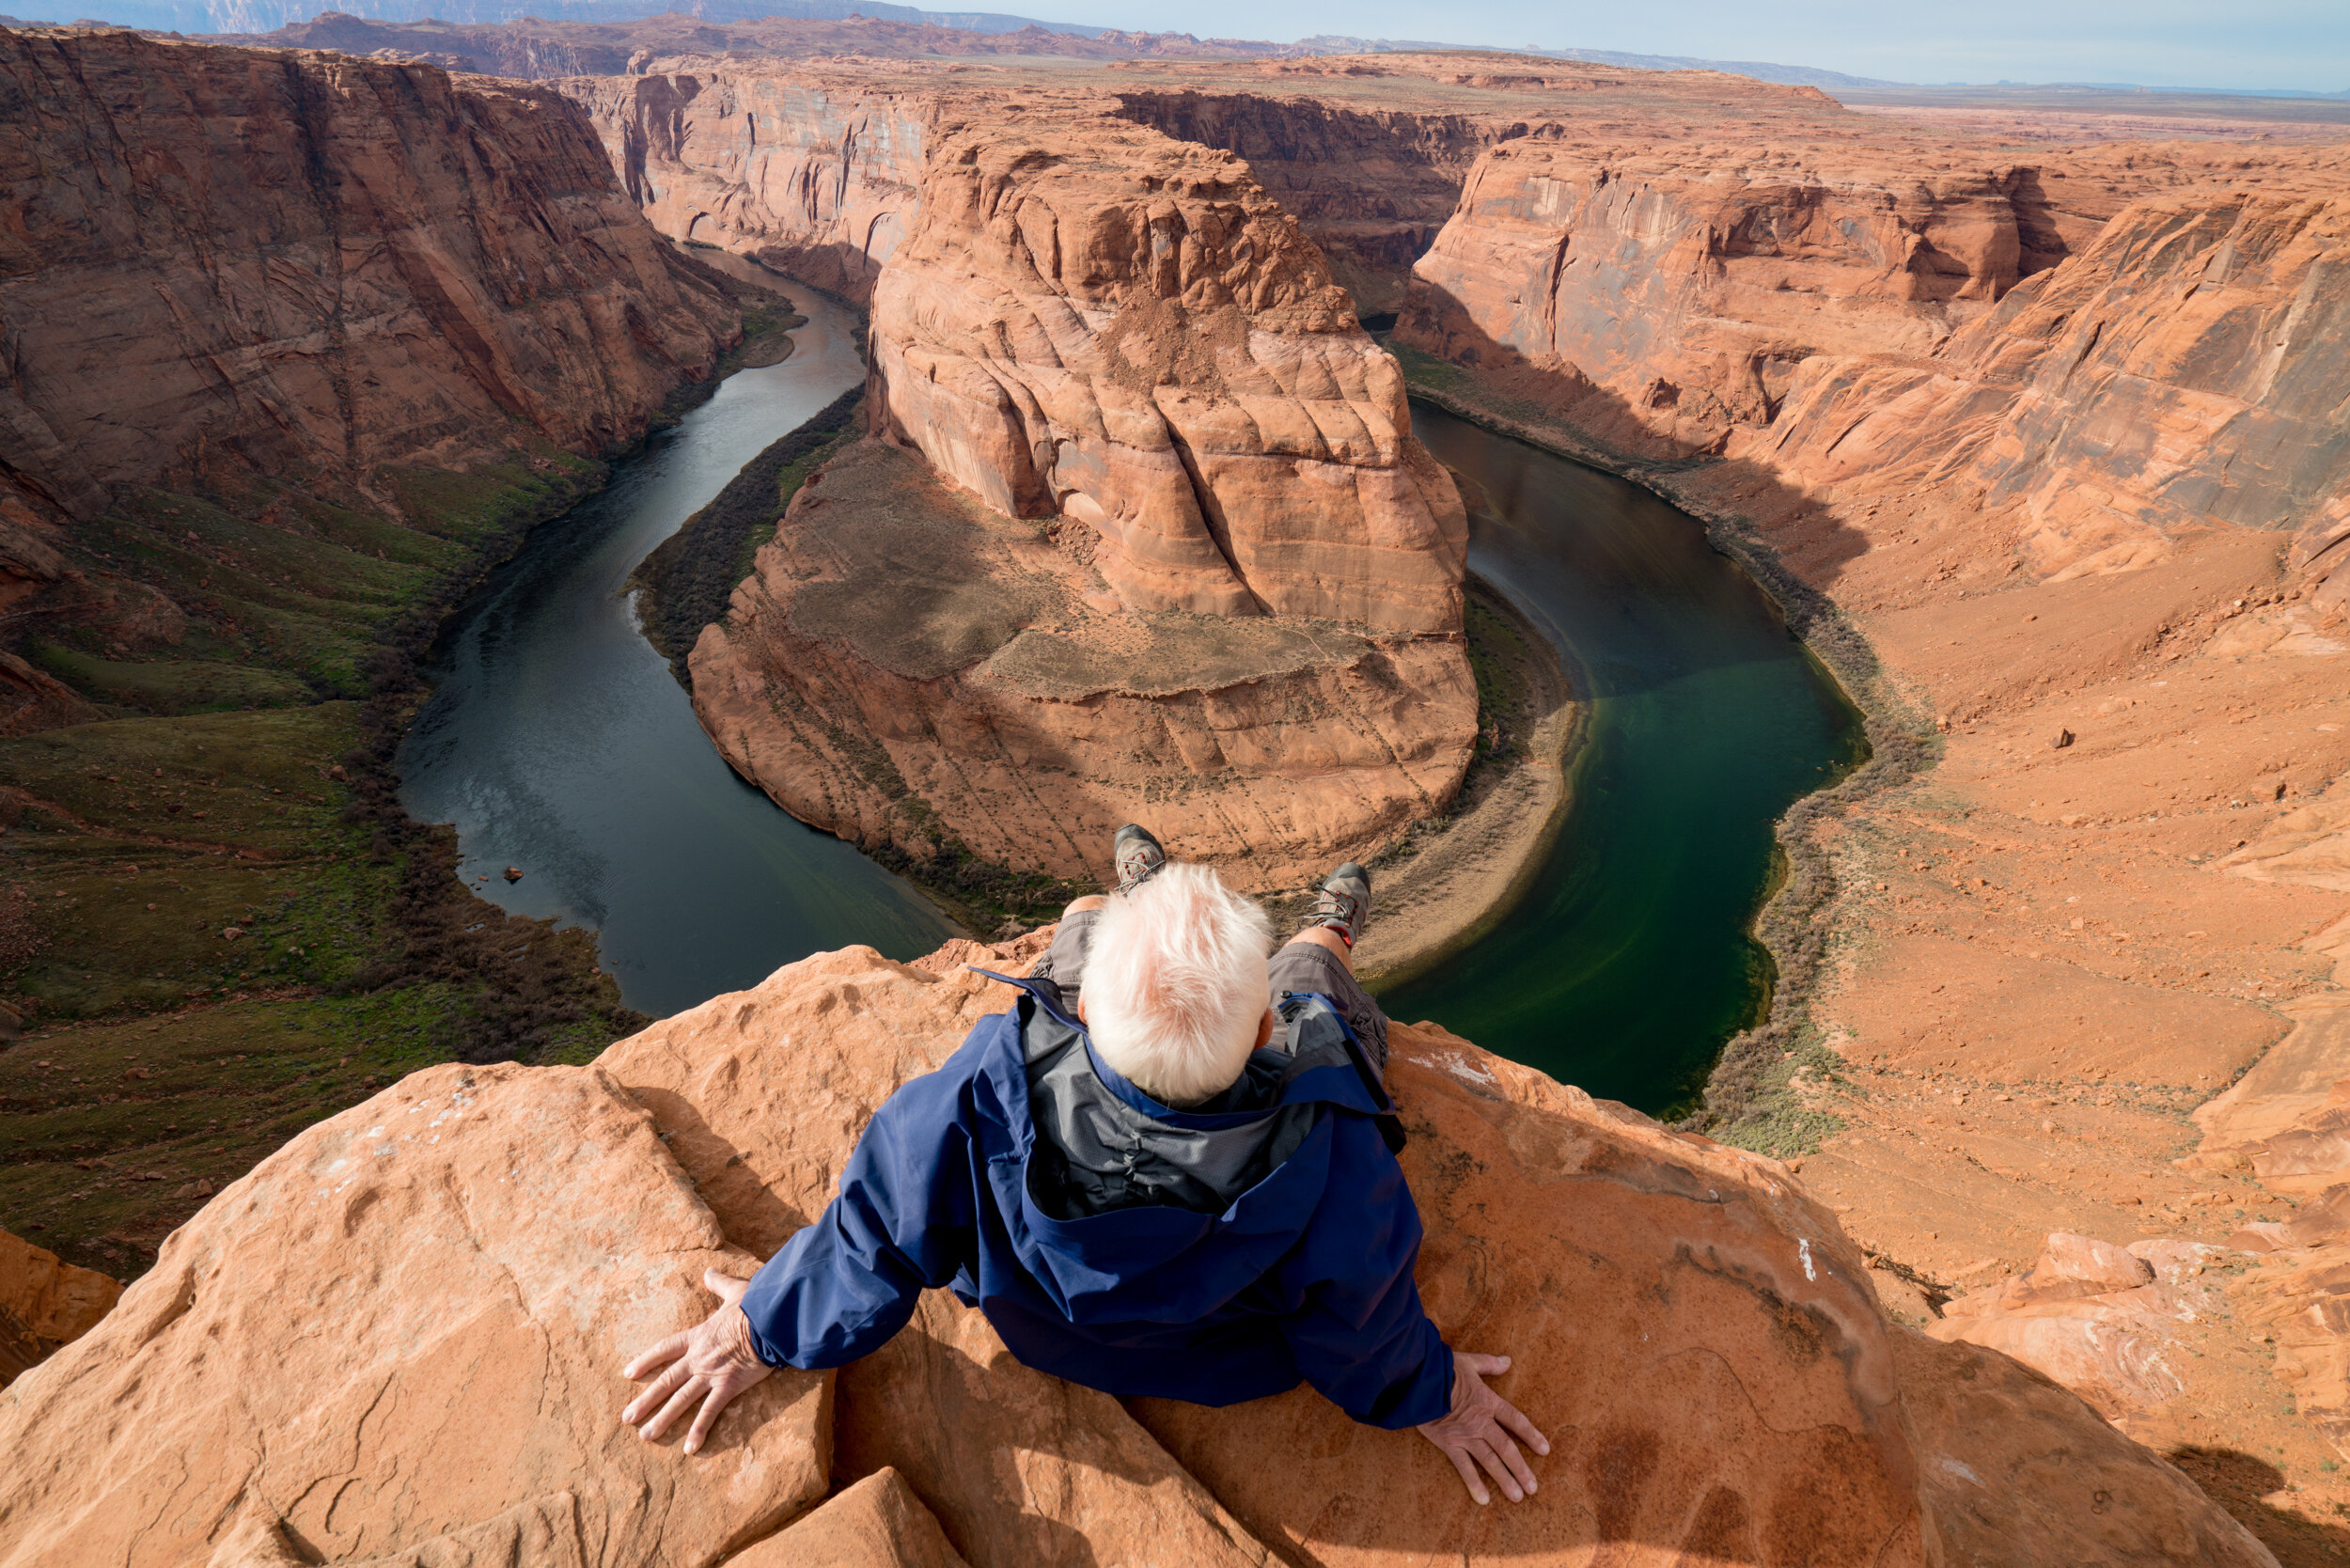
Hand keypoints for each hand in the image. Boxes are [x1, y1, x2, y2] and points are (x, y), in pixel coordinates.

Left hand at [621, 1268, 773, 1455]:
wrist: (772, 1320)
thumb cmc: (756, 1304)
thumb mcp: (734, 1289)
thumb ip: (718, 1283)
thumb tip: (708, 1271)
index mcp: (698, 1335)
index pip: (665, 1349)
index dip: (646, 1360)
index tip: (628, 1373)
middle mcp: (699, 1357)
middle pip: (666, 1381)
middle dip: (645, 1400)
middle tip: (626, 1418)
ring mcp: (711, 1374)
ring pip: (681, 1400)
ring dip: (662, 1419)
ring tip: (646, 1436)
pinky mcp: (728, 1387)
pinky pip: (710, 1412)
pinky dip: (698, 1430)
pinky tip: (688, 1449)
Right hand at [1416, 1350, 1548, 1504]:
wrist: (1418, 1379)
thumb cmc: (1442, 1367)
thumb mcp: (1469, 1362)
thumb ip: (1489, 1364)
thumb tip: (1507, 1361)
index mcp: (1488, 1401)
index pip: (1515, 1420)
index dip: (1531, 1435)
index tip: (1545, 1450)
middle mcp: (1481, 1422)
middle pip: (1506, 1447)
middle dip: (1521, 1469)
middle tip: (1533, 1488)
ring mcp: (1465, 1435)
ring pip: (1490, 1461)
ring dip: (1505, 1479)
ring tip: (1517, 1497)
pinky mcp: (1449, 1443)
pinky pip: (1464, 1467)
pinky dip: (1474, 1483)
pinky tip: (1484, 1499)